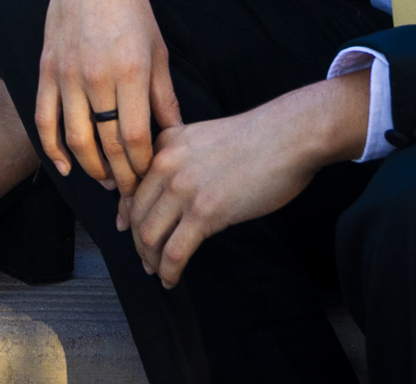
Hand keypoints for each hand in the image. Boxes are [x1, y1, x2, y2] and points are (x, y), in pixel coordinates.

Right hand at [37, 0, 176, 191]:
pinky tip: (66, 167)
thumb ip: (164, 98)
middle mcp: (96, 76)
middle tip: (131, 193)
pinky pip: (45, 119)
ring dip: (91, 168)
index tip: (150, 179)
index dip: (142, 167)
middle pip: (106, 145)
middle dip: (121, 175)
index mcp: (130, 71)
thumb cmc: (132, 9)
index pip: (136, 138)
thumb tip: (174, 138)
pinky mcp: (46, 70)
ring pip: (75, 139)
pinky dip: (53, 149)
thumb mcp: (159, 51)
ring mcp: (66, 74)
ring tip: (106, 180)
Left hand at [118, 74, 366, 285]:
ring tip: (158, 272)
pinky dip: (169, 271)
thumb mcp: (204, 137)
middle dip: (137, 242)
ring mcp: (183, 188)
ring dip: (151, 260)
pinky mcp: (205, 212)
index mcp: (165, 144)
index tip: (126, 229)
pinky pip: (174, 251)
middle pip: (136, 214)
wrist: (288, 136)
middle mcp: (166, 164)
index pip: (132, 186)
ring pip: (149, 236)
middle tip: (145, 258)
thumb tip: (175, 191)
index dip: (127, 214)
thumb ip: (183, 158)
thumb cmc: (259, 138)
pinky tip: (172, 279)